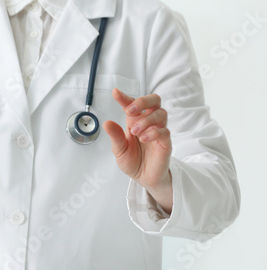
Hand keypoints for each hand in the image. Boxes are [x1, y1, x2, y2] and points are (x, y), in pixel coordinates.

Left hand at [103, 88, 172, 212]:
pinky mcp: (165, 143)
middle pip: (154, 101)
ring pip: (161, 113)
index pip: (132, 104)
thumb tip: (106, 123)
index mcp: (134, 121)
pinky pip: (165, 131)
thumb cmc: (133, 161)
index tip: (115, 92)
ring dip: (146, 119)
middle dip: (143, 101)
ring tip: (135, 132)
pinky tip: (144, 138)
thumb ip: (115, 136)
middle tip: (130, 110)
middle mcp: (148, 123)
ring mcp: (158, 131)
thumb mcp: (119, 150)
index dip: (124, 97)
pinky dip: (154, 133)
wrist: (144, 178)